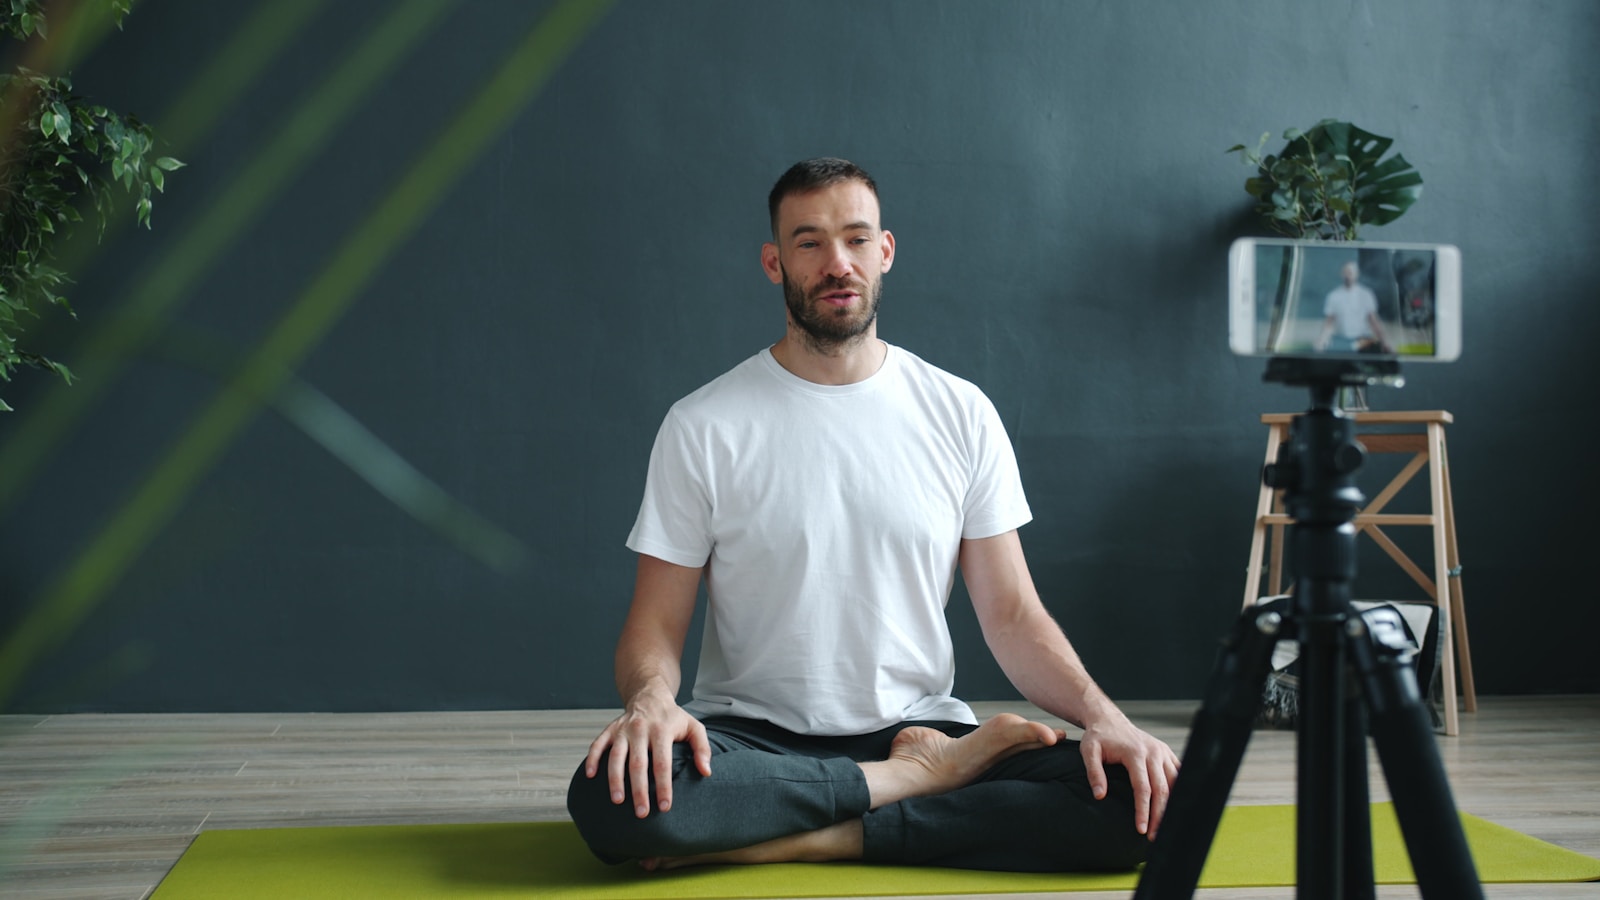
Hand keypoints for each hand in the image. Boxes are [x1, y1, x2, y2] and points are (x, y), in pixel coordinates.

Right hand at [583, 689, 711, 818]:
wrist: (650, 695)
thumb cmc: (673, 718)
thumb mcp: (694, 727)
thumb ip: (702, 749)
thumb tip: (706, 772)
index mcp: (662, 730)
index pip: (662, 763)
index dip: (664, 786)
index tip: (665, 807)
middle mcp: (640, 729)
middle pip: (638, 764)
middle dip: (639, 790)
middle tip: (641, 813)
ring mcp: (623, 729)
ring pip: (616, 756)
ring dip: (615, 779)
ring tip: (617, 801)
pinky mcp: (610, 729)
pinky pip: (598, 744)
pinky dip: (592, 759)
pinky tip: (590, 776)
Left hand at [1079, 715, 1179, 838]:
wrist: (1109, 720)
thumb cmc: (1098, 737)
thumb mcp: (1089, 751)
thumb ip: (1094, 772)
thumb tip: (1099, 795)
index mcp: (1135, 753)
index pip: (1143, 787)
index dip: (1143, 810)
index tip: (1141, 829)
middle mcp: (1153, 752)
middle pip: (1162, 789)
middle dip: (1159, 815)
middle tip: (1154, 836)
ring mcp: (1162, 752)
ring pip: (1176, 783)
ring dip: (1172, 806)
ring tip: (1166, 826)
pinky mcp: (1167, 753)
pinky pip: (1179, 774)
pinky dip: (1181, 791)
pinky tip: (1177, 807)